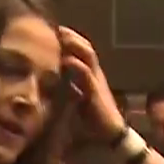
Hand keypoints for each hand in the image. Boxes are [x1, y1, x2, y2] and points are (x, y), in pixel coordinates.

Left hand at [55, 26, 123, 140]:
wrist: (110, 134)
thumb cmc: (94, 118)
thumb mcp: (77, 99)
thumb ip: (69, 88)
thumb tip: (53, 82)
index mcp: (91, 76)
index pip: (82, 52)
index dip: (71, 40)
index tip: (56, 31)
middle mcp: (96, 75)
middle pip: (86, 48)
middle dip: (72, 37)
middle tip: (57, 28)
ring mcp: (97, 82)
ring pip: (88, 56)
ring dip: (75, 45)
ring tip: (63, 36)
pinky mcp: (96, 92)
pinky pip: (87, 75)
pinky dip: (77, 65)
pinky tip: (67, 60)